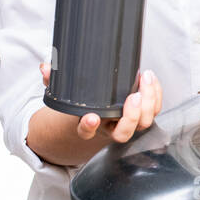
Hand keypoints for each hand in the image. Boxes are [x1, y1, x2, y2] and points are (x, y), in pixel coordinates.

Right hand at [40, 63, 161, 143]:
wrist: (96, 115)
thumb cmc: (82, 104)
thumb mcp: (65, 93)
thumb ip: (53, 81)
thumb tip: (44, 67)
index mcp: (89, 126)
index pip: (86, 132)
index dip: (88, 127)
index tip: (91, 117)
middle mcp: (110, 129)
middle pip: (124, 133)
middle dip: (132, 116)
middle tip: (133, 96)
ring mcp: (128, 124)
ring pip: (144, 123)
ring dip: (149, 103)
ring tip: (144, 80)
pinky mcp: (142, 115)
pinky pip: (154, 110)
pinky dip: (155, 95)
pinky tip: (150, 78)